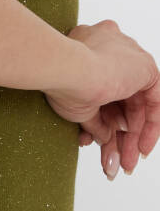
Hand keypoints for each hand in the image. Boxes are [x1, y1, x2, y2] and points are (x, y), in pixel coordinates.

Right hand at [43, 19, 159, 177]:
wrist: (67, 69)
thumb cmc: (60, 80)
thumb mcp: (77, 106)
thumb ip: (95, 120)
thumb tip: (104, 137)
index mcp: (88, 47)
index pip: (103, 92)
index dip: (104, 122)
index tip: (101, 142)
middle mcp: (111, 47)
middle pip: (121, 100)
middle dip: (119, 136)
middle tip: (116, 160)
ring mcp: (128, 54)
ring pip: (135, 104)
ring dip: (132, 138)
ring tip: (125, 163)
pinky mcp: (144, 66)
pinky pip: (154, 100)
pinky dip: (150, 126)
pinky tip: (141, 147)